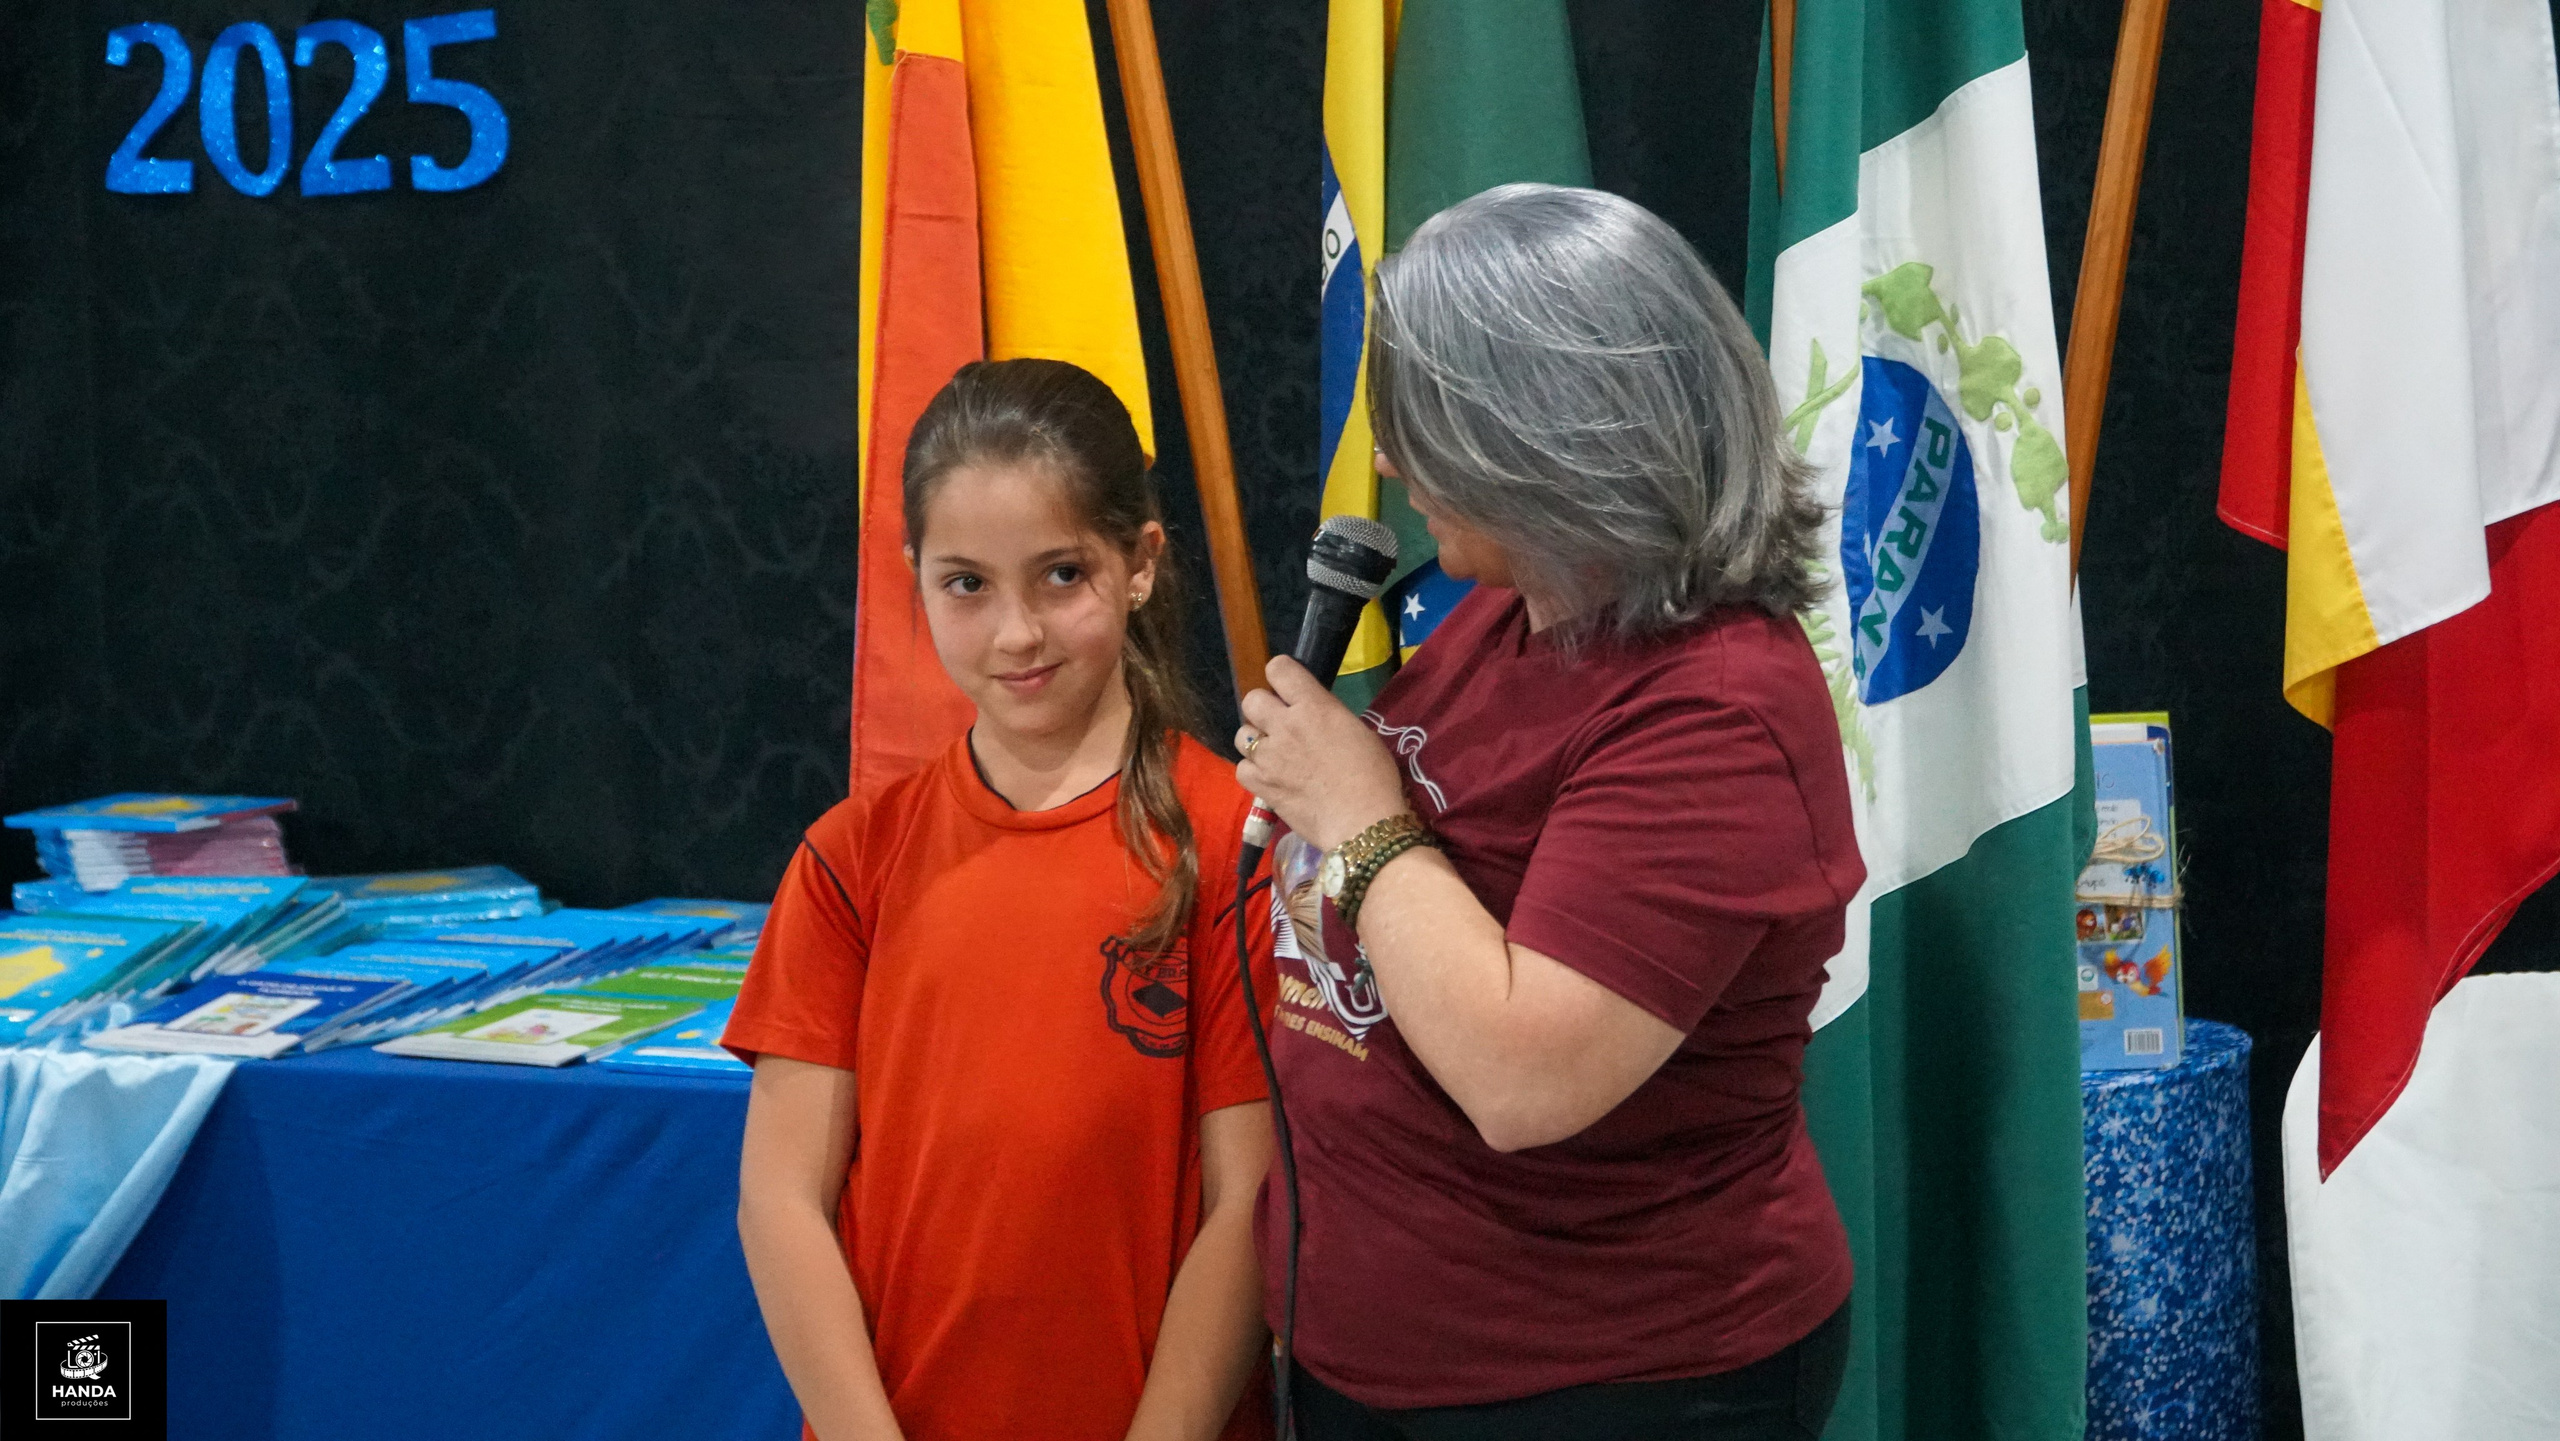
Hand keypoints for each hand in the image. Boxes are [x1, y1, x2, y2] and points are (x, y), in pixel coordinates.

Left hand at [1236, 656, 1411, 852]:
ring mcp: (1269, 756)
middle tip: (1279, 724)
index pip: (1279, 669)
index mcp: (1313, 706)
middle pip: (1251, 700)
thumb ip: (1327, 716)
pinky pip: (1241, 768)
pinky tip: (1268, 777)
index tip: (1288, 689)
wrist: (1362, 820)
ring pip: (1242, 735)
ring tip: (1273, 754)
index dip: (1280, 675)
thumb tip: (1312, 717)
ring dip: (1256, 741)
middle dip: (1263, 708)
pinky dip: (1253, 771)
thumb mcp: (1356, 730)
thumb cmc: (1373, 775)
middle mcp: (1285, 725)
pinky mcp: (1261, 785)